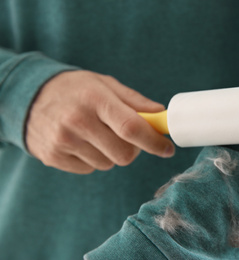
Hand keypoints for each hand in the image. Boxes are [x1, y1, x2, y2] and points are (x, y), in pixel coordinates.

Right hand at [26, 70, 174, 173]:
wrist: (29, 97)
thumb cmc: (75, 89)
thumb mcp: (104, 84)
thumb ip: (135, 101)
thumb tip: (161, 114)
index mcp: (95, 99)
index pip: (132, 128)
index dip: (154, 142)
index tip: (167, 149)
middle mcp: (77, 121)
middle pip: (124, 154)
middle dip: (133, 149)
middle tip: (126, 136)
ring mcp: (63, 141)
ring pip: (108, 164)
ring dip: (111, 153)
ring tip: (97, 134)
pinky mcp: (53, 157)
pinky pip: (89, 169)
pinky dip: (93, 159)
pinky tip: (83, 142)